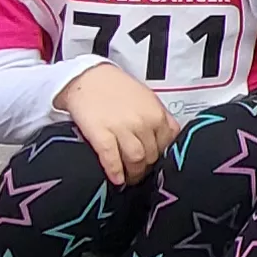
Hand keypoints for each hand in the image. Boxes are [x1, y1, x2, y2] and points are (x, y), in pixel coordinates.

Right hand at [59, 66, 178, 184]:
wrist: (87, 77)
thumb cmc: (117, 88)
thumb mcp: (147, 99)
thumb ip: (158, 119)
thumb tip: (165, 142)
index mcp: (157, 113)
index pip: (168, 144)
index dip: (161, 156)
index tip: (155, 162)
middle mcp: (143, 122)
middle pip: (152, 155)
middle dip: (146, 167)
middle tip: (139, 173)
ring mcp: (122, 128)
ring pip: (136, 160)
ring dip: (133, 174)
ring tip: (129, 179)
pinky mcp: (101, 134)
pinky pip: (112, 159)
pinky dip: (115, 172)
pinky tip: (116, 179)